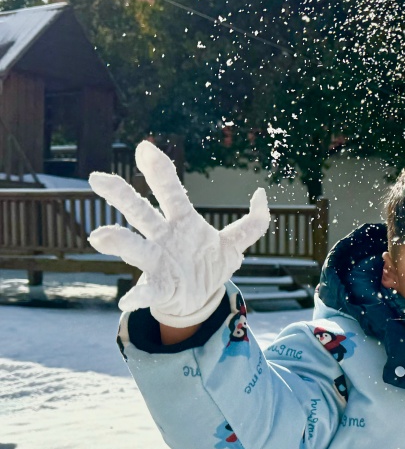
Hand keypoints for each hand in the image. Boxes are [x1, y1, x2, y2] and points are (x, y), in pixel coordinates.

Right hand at [87, 141, 270, 326]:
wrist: (198, 299)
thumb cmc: (209, 264)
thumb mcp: (235, 245)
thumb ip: (254, 223)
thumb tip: (262, 194)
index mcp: (183, 222)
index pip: (171, 193)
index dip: (160, 171)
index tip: (145, 148)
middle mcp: (163, 237)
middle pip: (140, 212)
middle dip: (121, 195)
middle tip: (98, 179)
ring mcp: (156, 261)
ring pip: (134, 247)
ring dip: (118, 241)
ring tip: (101, 237)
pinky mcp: (158, 287)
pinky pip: (145, 291)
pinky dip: (136, 295)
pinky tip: (126, 301)